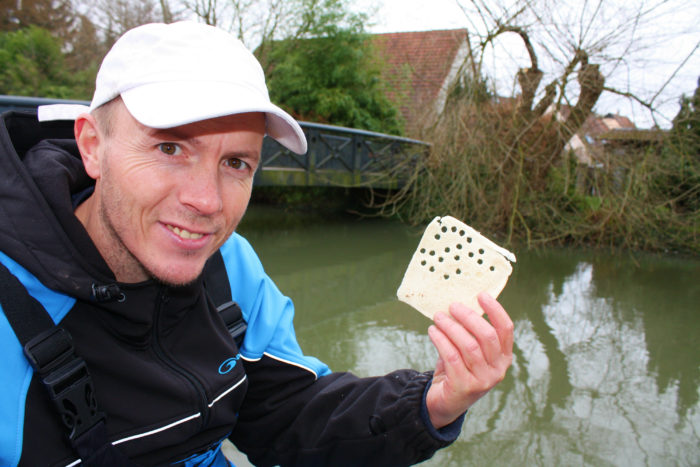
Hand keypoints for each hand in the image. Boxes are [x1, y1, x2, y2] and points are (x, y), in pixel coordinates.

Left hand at [425, 292, 513, 428]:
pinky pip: (452, 356)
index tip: (480, 295)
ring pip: (468, 346)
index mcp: (504, 358)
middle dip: (468, 317)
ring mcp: (483, 381)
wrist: (445, 403)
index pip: (506, 329)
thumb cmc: (458, 370)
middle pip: (487, 336)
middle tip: (452, 306)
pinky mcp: (464, 387)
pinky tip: (432, 331)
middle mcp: (498, 370)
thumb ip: (470, 332)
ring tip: (438, 317)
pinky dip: (441, 340)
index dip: (495, 310)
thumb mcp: (469, 351)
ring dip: (451, 327)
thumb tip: (459, 303)